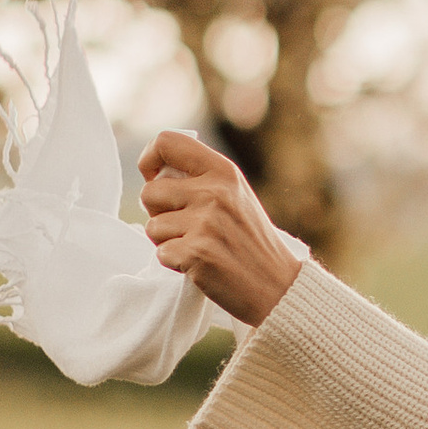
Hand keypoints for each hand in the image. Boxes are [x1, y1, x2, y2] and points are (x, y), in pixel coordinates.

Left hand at [138, 128, 307, 329]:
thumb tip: (154, 172)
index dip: (150, 159)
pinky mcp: (197, 252)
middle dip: (158, 212)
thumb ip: (201, 178)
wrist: (277, 286)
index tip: (154, 177)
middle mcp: (214, 192)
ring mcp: (205, 222)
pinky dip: (175, 263)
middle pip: (149, 191)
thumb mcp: (235, 195)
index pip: (167, 142)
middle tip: (186, 226)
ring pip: (152, 226)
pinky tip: (200, 264)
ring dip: (167, 241)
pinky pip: (160, 253)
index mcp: (223, 171)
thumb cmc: (250, 240)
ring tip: (198, 246)